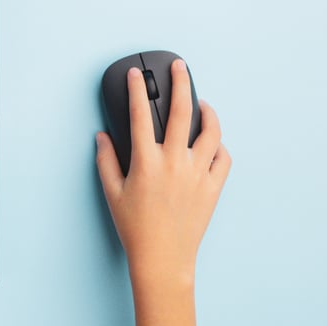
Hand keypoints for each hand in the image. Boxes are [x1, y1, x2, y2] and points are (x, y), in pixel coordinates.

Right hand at [95, 59, 230, 286]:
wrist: (163, 258)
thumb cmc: (135, 228)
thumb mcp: (111, 192)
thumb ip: (106, 160)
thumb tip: (102, 137)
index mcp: (146, 162)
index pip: (139, 115)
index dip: (136, 91)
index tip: (136, 75)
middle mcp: (174, 162)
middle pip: (180, 112)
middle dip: (180, 83)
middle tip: (180, 67)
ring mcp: (197, 173)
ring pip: (211, 131)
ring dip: (207, 112)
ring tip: (201, 103)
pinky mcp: (213, 186)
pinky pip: (223, 157)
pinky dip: (219, 145)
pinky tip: (212, 141)